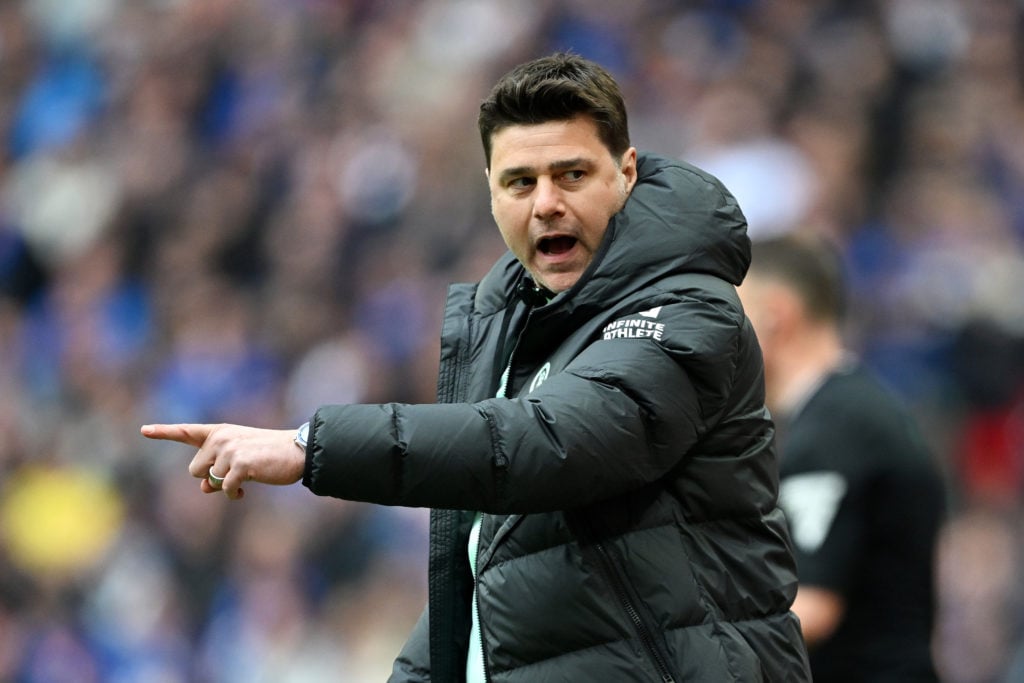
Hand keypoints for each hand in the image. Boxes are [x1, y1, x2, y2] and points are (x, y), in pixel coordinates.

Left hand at [141, 423, 305, 499]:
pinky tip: (245, 491)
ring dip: (226, 486)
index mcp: (220, 432)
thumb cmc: (270, 455)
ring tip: (247, 477)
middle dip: (211, 477)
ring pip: (209, 481)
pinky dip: (234, 494)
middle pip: (195, 469)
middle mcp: (220, 438)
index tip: (143, 430)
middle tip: (235, 473)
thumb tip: (203, 487)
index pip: (187, 431)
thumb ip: (217, 469)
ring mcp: (229, 450)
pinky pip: (225, 489)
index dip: (163, 432)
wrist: (297, 451)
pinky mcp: (239, 464)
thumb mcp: (240, 460)